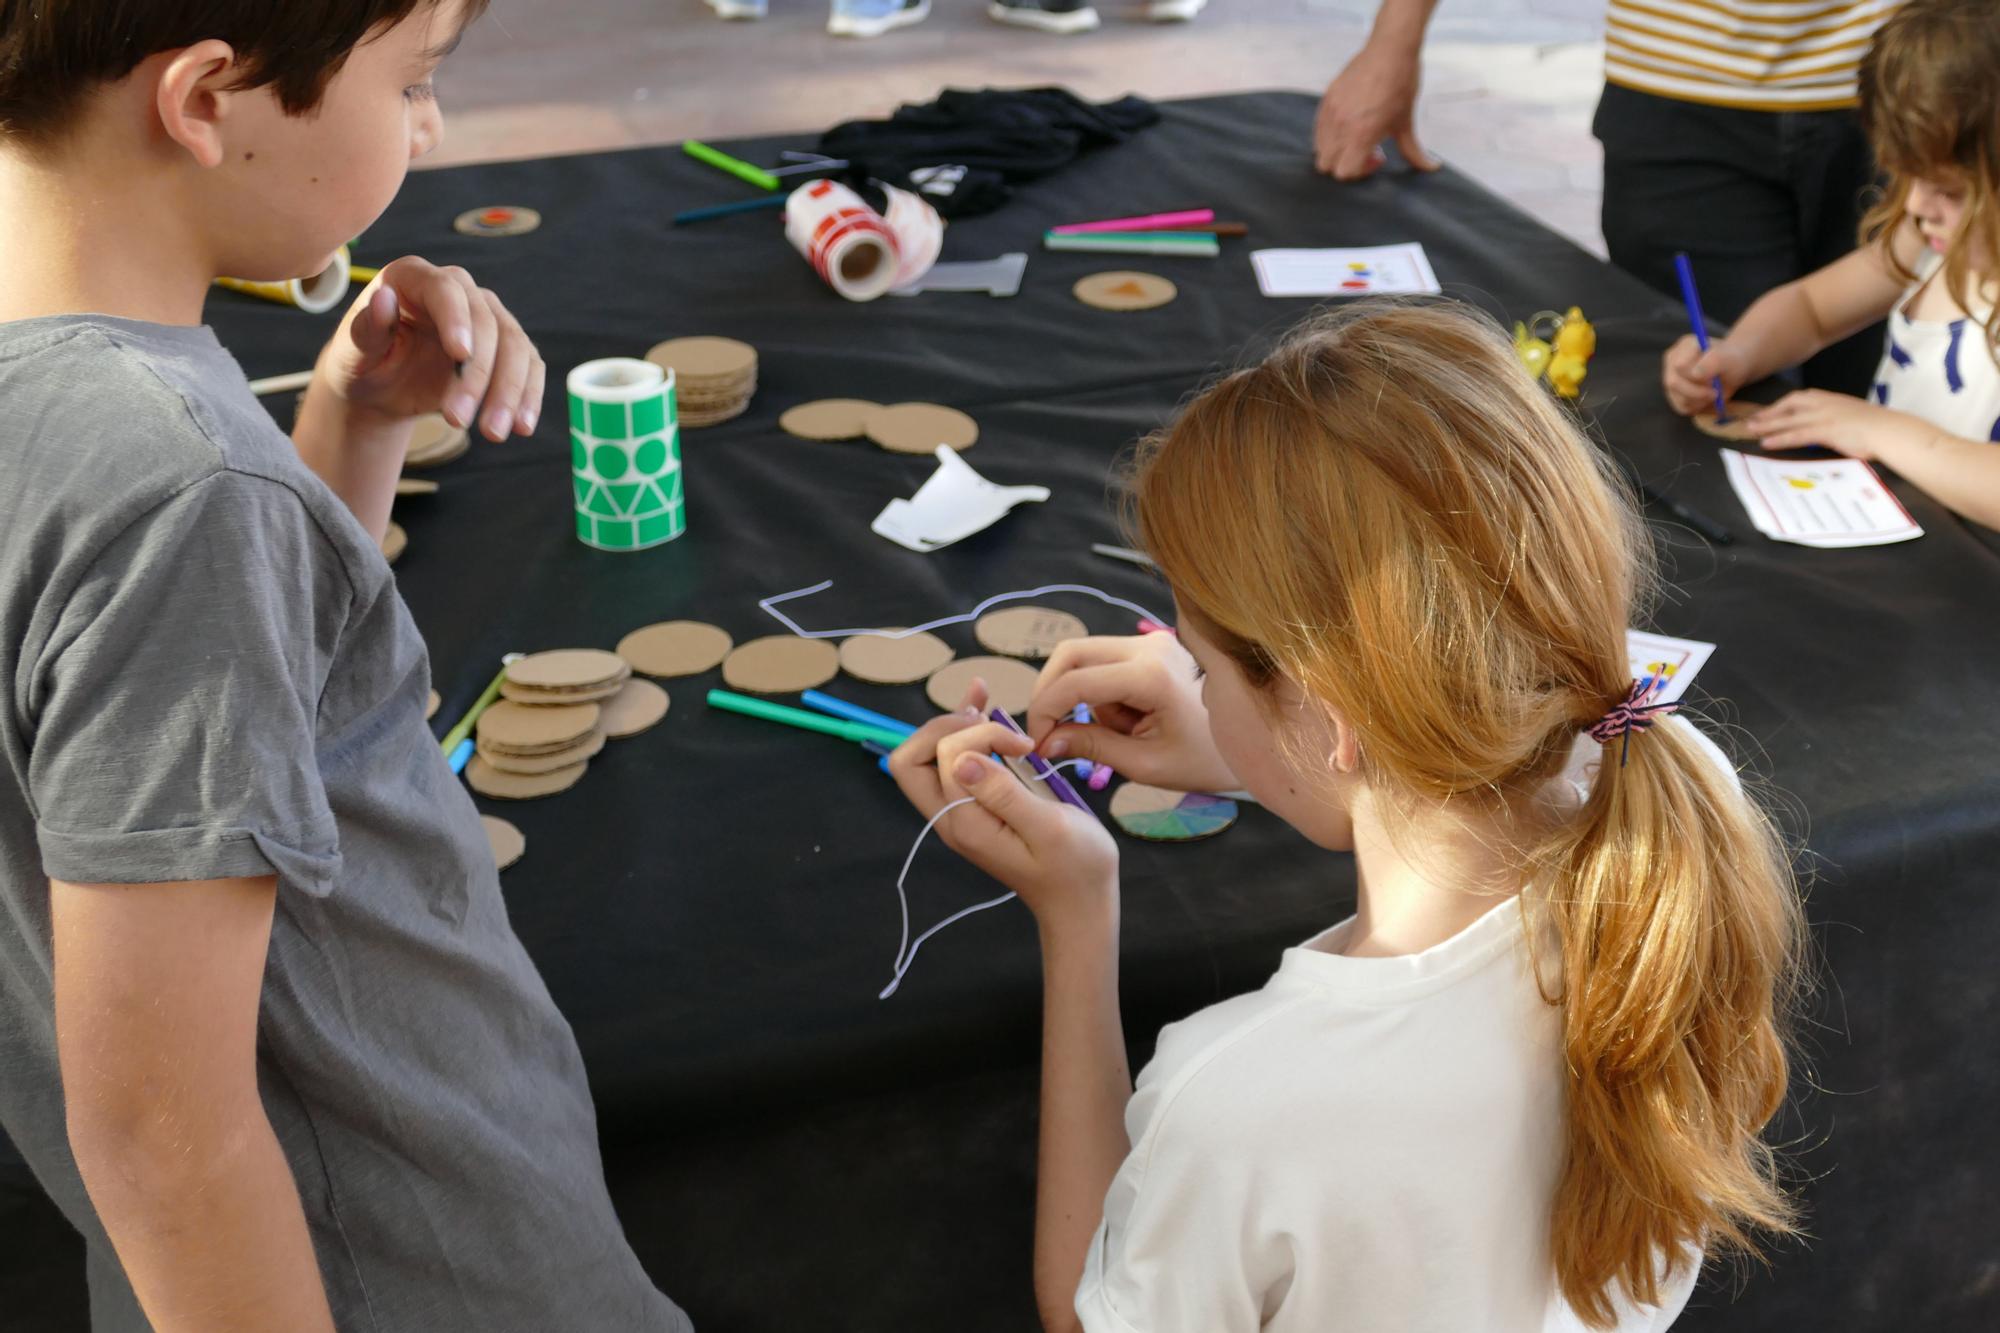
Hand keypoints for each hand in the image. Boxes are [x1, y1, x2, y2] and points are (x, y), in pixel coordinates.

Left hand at [313, 257, 544, 441]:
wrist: (383, 387)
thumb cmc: (363, 363)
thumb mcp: (353, 351)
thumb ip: (366, 328)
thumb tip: (382, 299)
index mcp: (414, 278)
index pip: (446, 290)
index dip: (457, 319)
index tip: (460, 354)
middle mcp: (458, 290)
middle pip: (487, 323)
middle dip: (479, 375)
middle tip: (458, 420)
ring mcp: (488, 317)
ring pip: (515, 347)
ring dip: (510, 393)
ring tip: (494, 434)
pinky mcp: (507, 348)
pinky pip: (529, 368)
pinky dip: (529, 397)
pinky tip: (522, 427)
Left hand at [889, 695, 1118, 934]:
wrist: (1080, 901)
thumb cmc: (1076, 867)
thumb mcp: (1049, 827)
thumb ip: (1004, 794)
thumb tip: (962, 760)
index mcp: (965, 823)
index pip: (944, 755)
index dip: (979, 736)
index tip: (1023, 746)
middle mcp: (951, 817)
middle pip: (914, 757)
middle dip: (951, 726)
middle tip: (996, 722)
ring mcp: (960, 811)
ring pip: (931, 756)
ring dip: (955, 723)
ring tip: (986, 696)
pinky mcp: (976, 805)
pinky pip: (954, 762)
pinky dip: (966, 730)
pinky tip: (983, 702)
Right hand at [1025, 635, 1239, 794]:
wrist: (1249, 743)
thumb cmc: (1202, 760)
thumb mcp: (1144, 764)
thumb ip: (1092, 747)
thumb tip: (1044, 742)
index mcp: (1151, 675)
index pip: (1075, 682)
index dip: (1044, 711)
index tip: (1036, 744)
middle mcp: (1149, 646)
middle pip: (1071, 654)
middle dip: (1050, 694)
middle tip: (1046, 733)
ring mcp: (1152, 641)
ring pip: (1082, 656)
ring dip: (1076, 695)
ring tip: (1106, 733)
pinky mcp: (1152, 646)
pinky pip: (1103, 661)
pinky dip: (1096, 691)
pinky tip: (1121, 719)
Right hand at [1314, 41, 1437, 180]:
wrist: (1390, 50)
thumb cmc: (1401, 84)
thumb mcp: (1406, 122)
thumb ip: (1413, 151)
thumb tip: (1431, 168)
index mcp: (1361, 134)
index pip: (1343, 172)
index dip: (1360, 171)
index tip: (1378, 156)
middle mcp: (1341, 126)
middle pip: (1327, 165)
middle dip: (1346, 163)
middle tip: (1366, 149)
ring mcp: (1330, 112)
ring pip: (1319, 149)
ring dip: (1336, 150)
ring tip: (1356, 136)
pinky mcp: (1326, 100)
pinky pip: (1318, 129)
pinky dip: (1329, 135)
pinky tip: (1349, 123)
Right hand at [1661, 333, 1752, 415]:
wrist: (1733, 371)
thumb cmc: (1731, 361)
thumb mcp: (1729, 358)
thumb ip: (1713, 361)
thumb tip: (1695, 374)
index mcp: (1685, 346)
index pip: (1680, 366)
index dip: (1696, 377)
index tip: (1714, 380)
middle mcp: (1672, 361)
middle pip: (1674, 383)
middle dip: (1697, 392)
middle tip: (1715, 393)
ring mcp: (1670, 378)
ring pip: (1678, 397)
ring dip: (1699, 401)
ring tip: (1713, 394)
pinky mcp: (1674, 394)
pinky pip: (1681, 407)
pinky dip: (1697, 407)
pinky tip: (1707, 399)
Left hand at [1746, 390, 1938, 460]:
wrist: (1892, 431)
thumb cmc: (1877, 428)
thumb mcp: (1852, 418)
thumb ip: (1835, 420)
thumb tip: (1826, 430)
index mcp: (1831, 399)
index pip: (1800, 398)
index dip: (1781, 406)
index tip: (1768, 411)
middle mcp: (1825, 404)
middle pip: (1789, 405)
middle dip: (1769, 413)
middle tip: (1752, 420)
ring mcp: (1825, 416)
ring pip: (1789, 420)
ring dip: (1768, 425)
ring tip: (1750, 431)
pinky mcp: (1826, 430)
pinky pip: (1797, 435)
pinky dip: (1780, 439)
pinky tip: (1767, 443)